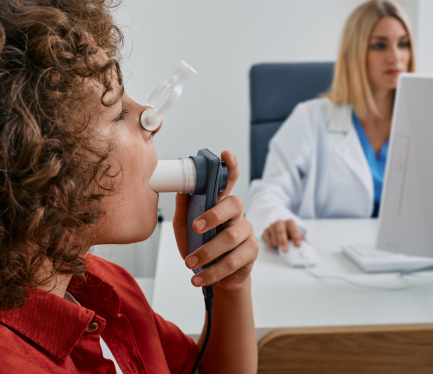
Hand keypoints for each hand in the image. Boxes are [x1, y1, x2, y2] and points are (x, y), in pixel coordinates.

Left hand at [173, 151, 257, 291]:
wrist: (212, 276)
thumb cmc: (199, 246)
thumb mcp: (184, 227)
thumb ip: (184, 207)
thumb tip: (182, 187)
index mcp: (219, 203)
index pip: (229, 180)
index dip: (230, 166)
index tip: (226, 154)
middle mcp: (236, 214)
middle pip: (234, 204)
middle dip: (214, 215)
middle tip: (196, 227)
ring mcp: (246, 232)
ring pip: (232, 236)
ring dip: (208, 251)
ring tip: (191, 262)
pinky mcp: (250, 252)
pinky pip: (234, 260)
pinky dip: (213, 271)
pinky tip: (199, 277)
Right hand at [263, 219, 304, 251]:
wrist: (280, 230)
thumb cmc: (290, 234)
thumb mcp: (298, 236)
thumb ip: (303, 242)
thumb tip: (309, 250)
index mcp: (290, 222)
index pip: (293, 228)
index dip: (296, 237)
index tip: (298, 245)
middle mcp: (280, 222)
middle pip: (281, 232)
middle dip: (283, 241)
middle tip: (286, 250)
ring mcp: (271, 226)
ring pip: (274, 239)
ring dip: (279, 246)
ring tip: (282, 245)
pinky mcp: (265, 231)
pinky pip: (268, 242)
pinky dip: (273, 246)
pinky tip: (276, 243)